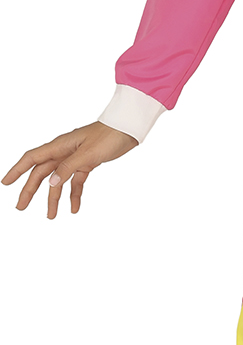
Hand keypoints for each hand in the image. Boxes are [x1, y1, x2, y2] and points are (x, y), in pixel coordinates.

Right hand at [2, 121, 138, 217]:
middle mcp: (64, 151)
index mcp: (60, 146)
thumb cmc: (109, 136)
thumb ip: (68, 167)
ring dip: (53, 198)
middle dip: (30, 190)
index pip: (32, 159)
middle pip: (42, 173)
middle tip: (20, 207)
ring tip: (51, 216)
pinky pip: (76, 181)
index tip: (6, 183)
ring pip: (58, 180)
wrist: (129, 128)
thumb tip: (51, 183)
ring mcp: (75, 157)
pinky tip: (74, 208)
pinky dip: (74, 194)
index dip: (16, 170)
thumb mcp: (88, 153)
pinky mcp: (87, 163)